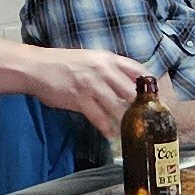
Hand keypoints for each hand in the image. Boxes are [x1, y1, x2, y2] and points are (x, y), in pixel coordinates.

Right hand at [24, 46, 145, 132]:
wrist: (37, 67)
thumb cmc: (64, 64)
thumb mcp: (91, 59)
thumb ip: (109, 70)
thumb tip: (127, 85)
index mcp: (108, 59)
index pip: (138, 70)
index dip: (150, 86)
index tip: (157, 99)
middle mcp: (103, 70)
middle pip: (132, 92)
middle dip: (142, 108)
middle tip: (148, 122)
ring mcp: (92, 85)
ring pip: (118, 107)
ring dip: (126, 123)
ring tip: (133, 133)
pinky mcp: (80, 99)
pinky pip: (99, 118)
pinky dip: (107, 129)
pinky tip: (112, 135)